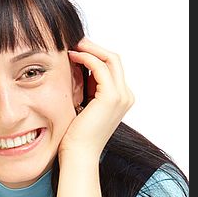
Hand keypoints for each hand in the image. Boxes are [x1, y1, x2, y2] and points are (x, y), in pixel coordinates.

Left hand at [58, 37, 134, 158]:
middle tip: (74, 41)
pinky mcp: (112, 97)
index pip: (112, 67)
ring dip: (90, 49)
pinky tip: (71, 56)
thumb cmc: (76, 137)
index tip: (76, 49)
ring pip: (110, 59)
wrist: (78, 155)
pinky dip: (86, 58)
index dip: (95, 55)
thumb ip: (86, 89)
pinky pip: (100, 67)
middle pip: (114, 59)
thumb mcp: (83, 106)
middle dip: (94, 47)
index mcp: (121, 99)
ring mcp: (121, 96)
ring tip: (71, 45)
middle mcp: (126, 96)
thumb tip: (76, 69)